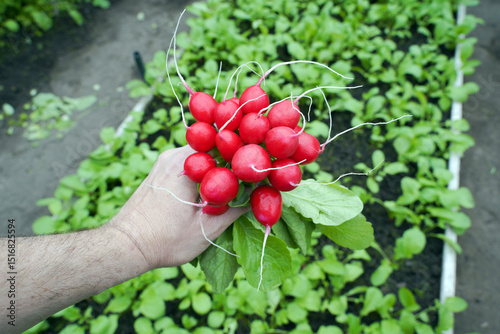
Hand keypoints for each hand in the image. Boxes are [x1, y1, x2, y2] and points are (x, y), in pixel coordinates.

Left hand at [108, 145, 247, 269]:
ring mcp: (164, 162)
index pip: (222, 145)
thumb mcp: (207, 228)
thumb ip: (236, 209)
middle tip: (250, 176)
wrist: (126, 246)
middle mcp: (172, 156)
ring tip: (234, 185)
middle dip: (232, 161)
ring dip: (217, 169)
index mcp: (184, 164)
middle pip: (212, 148)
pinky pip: (189, 164)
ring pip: (201, 157)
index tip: (256, 166)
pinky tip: (212, 189)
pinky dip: (203, 173)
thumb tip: (258, 197)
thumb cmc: (164, 240)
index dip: (242, 154)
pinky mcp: (160, 171)